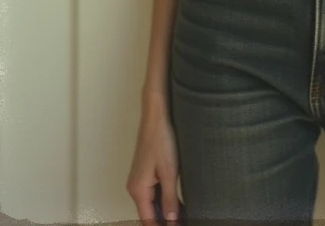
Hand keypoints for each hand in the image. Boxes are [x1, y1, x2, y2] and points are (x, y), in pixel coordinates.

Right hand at [126, 102, 180, 222]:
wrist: (156, 117)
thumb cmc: (160, 139)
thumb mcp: (169, 172)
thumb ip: (170, 198)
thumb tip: (171, 220)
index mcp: (138, 190)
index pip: (148, 220)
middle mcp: (135, 187)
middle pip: (149, 213)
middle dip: (164, 221)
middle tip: (182, 222)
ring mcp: (139, 179)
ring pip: (151, 203)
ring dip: (165, 212)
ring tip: (182, 217)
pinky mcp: (145, 172)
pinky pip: (153, 193)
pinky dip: (163, 200)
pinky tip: (178, 203)